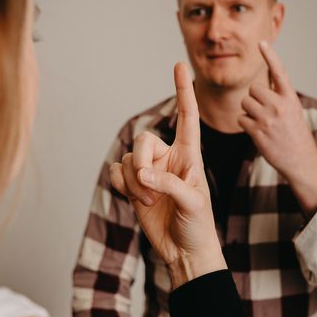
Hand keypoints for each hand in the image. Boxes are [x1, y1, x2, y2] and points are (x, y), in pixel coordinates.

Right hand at [110, 63, 225, 288]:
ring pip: (128, 159)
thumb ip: (169, 184)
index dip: (183, 91)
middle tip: (150, 189)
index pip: (187, 117)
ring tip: (150, 202)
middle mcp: (168, 158)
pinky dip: (121, 185)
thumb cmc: (199, 225)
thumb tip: (141, 174)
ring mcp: (149, 172)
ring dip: (134, 182)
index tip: (181, 65)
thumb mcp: (193, 202)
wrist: (184, 252)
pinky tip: (135, 199)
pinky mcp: (134, 186)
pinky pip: (117, 172)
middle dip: (141, 163)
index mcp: (189, 155)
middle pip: (144, 139)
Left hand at [238, 41, 316, 214]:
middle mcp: (280, 106)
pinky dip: (245, 124)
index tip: (261, 43)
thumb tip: (262, 86)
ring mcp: (269, 119)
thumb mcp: (293, 112)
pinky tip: (256, 131)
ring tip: (260, 122)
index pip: (279, 72)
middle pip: (253, 89)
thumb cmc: (295, 136)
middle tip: (261, 111)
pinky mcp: (258, 132)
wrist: (301, 161)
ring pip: (245, 103)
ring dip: (248, 111)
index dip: (270, 56)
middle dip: (253, 98)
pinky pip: (241, 119)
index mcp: (290, 98)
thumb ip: (279, 98)